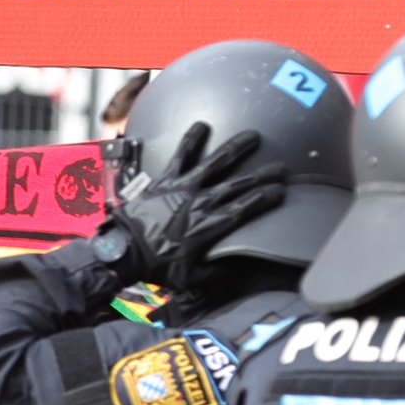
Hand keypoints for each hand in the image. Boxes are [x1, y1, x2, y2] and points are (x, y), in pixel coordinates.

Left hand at [103, 122, 284, 289]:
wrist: (124, 250)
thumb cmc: (155, 266)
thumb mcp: (190, 279)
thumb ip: (214, 271)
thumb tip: (231, 267)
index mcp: (210, 226)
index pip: (246, 208)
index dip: (265, 198)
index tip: (279, 191)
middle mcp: (201, 202)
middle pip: (239, 184)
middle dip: (263, 175)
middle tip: (280, 168)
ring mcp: (184, 187)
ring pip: (216, 162)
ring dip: (236, 148)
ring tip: (252, 136)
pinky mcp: (166, 179)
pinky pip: (181, 155)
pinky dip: (191, 139)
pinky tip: (202, 125)